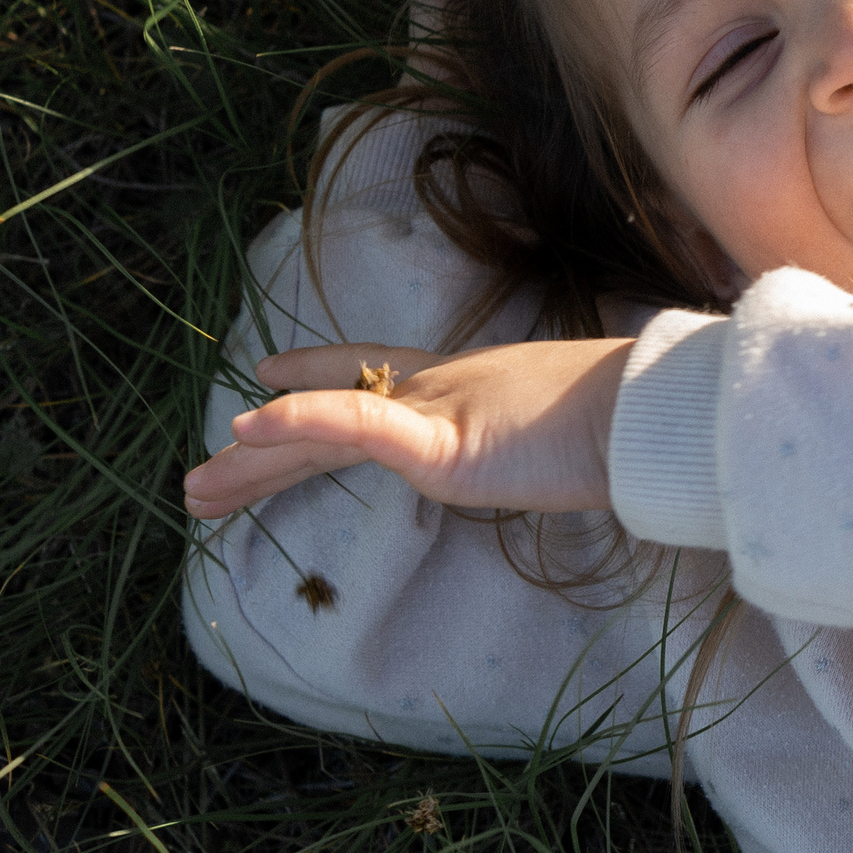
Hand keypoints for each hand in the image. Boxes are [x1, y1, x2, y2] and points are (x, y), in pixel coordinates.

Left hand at [181, 338, 631, 519]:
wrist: (656, 421)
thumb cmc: (626, 433)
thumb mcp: (562, 442)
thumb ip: (529, 447)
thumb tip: (548, 463)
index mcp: (465, 395)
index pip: (374, 379)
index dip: (314, 375)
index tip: (265, 369)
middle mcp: (439, 395)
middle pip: (327, 419)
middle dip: (262, 453)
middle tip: (198, 481)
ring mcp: (437, 416)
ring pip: (321, 428)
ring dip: (254, 458)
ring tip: (196, 482)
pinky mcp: (441, 440)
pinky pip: (356, 423)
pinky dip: (299, 419)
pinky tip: (249, 425)